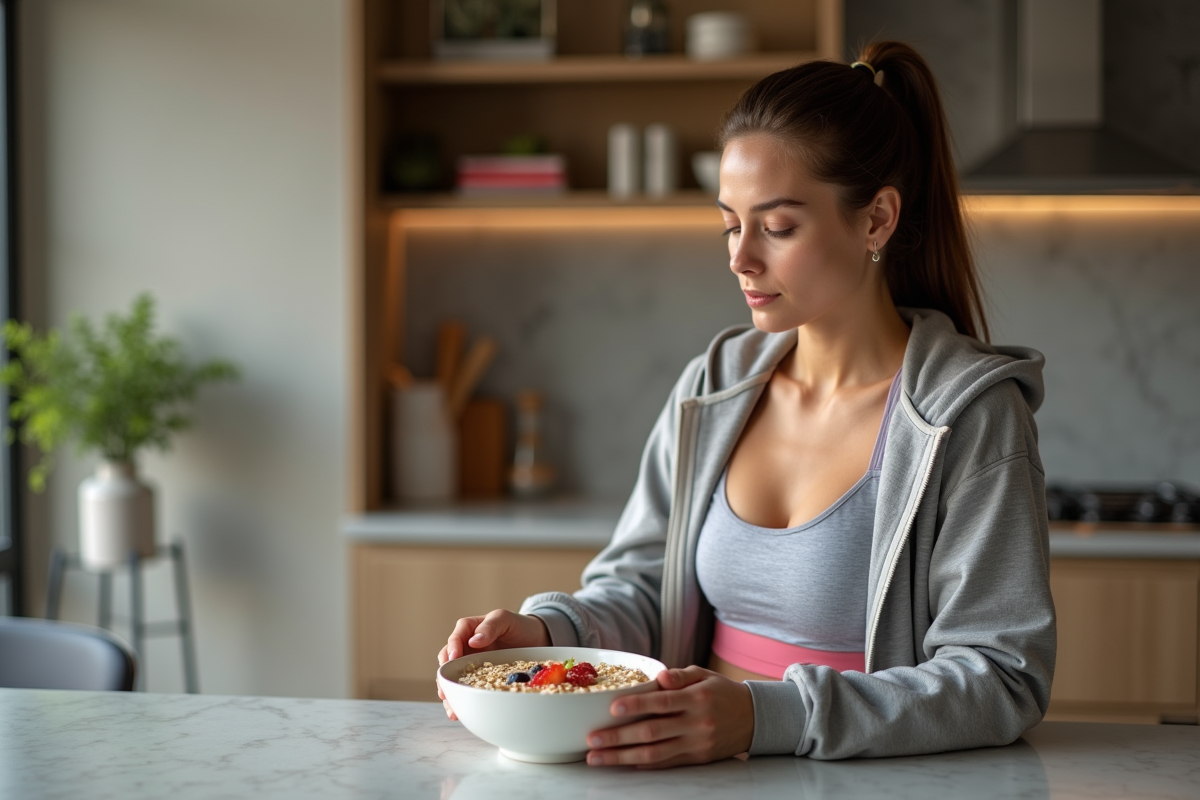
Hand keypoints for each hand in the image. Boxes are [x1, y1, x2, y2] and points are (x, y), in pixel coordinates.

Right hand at [436, 609, 550, 719]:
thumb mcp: (505, 619)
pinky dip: (462, 700)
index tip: (453, 658)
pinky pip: (467, 688)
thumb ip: (490, 626)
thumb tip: (473, 641)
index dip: (451, 648)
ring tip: (452, 709)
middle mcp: (466, 647)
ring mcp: (471, 664)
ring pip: (453, 678)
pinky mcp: (480, 678)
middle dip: (444, 676)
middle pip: (448, 661)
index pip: (455, 638)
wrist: (536, 640)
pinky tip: (460, 713)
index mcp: (469, 629)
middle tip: (445, 690)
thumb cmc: (519, 625)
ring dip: (450, 693)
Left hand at [584, 666, 754, 768]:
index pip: (662, 702)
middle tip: (592, 740)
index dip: (637, 705)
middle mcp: (696, 724)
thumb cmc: (722, 692)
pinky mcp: (696, 760)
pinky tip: (623, 764)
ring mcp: (696, 745)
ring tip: (598, 758)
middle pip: (652, 733)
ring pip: (655, 754)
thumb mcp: (704, 675)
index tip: (612, 708)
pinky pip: (666, 764)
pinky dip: (643, 765)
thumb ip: (679, 675)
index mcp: (697, 698)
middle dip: (618, 738)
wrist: (754, 719)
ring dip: (622, 758)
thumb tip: (658, 676)